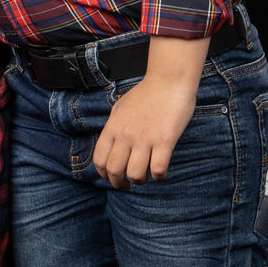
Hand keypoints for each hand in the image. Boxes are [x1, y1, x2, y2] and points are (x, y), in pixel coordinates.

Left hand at [91, 36, 209, 188]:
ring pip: (135, 175)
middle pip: (115, 171)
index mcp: (113, 127)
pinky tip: (160, 172)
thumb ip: (114, 127)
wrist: (168, 81)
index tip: (112, 178)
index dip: (104, 174)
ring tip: (145, 177)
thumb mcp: (121, 108)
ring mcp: (145, 139)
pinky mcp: (165, 141)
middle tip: (127, 185)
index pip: (99, 160)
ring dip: (140, 181)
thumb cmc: (146, 94)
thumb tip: (110, 146)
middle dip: (119, 184)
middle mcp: (126, 135)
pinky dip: (159, 176)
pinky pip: (158, 170)